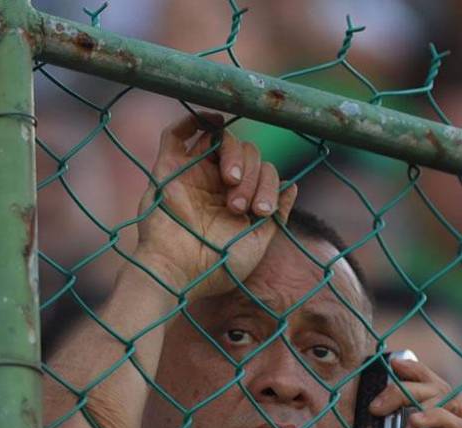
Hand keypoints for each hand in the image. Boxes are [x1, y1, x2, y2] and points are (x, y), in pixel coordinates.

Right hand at [134, 112, 297, 299]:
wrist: (178, 273)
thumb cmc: (216, 268)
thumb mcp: (257, 243)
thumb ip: (275, 215)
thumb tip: (292, 185)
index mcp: (237, 200)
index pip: (263, 173)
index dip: (268, 185)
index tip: (260, 212)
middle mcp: (216, 184)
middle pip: (246, 153)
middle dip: (253, 175)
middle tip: (239, 205)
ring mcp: (193, 174)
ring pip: (220, 139)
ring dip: (234, 153)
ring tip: (231, 179)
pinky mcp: (169, 169)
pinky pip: (177, 134)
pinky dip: (194, 120)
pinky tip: (213, 121)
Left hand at [367, 355, 461, 427]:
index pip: (429, 393)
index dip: (409, 375)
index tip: (381, 365)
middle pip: (440, 387)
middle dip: (408, 378)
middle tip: (378, 383)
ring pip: (450, 398)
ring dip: (414, 395)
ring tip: (384, 406)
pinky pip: (460, 427)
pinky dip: (436, 418)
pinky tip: (414, 422)